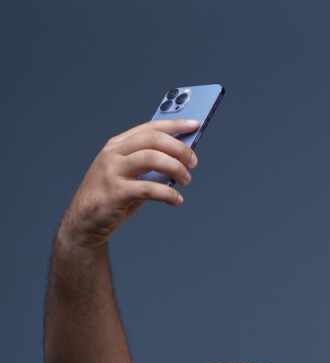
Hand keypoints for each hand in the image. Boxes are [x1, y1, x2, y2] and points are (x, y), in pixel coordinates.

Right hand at [57, 119, 199, 251]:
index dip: (174, 125)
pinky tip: (176, 200)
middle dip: (179, 148)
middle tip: (193, 162)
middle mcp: (114, 153)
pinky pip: (149, 188)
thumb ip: (148, 167)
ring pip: (152, 158)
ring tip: (187, 180)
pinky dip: (168, 194)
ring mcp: (113, 171)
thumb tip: (180, 162)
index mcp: (118, 145)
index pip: (150, 128)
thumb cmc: (112, 198)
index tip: (194, 125)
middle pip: (153, 139)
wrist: (85, 221)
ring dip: (175, 168)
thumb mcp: (129, 176)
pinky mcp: (115, 192)